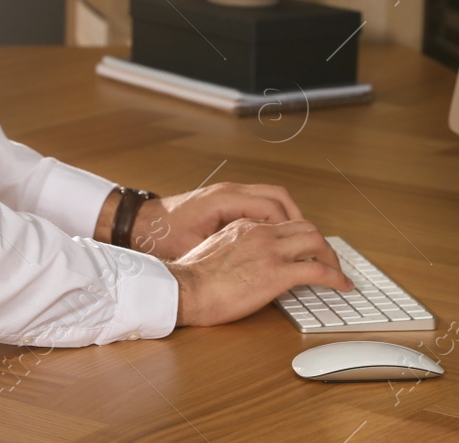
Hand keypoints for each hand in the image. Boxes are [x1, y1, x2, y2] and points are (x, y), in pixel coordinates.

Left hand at [129, 182, 309, 260]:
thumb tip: (259, 266)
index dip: (295, 229)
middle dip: (301, 221)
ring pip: (272, 198)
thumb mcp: (197, 249)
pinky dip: (274, 218)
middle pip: (279, 198)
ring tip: (302, 244)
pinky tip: (278, 239)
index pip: (273, 207)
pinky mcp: (225, 202)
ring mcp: (228, 193)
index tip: (309, 249)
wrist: (142, 224)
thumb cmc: (164, 238)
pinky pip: (259, 203)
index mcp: (225, 200)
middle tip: (316, 247)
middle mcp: (229, 192)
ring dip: (289, 218)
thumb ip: (231, 254)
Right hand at [166, 218, 352, 326]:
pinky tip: (342, 286)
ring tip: (339, 273)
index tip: (306, 251)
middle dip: (322, 244)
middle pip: (305, 227)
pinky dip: (335, 277)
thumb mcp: (215, 250)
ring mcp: (270, 251)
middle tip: (328, 260)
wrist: (186, 289)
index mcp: (245, 226)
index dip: (299, 238)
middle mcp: (261, 232)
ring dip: (332, 258)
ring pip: (316, 241)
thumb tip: (247, 261)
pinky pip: (317, 270)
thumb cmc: (193, 278)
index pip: (283, 224)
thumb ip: (235, 248)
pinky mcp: (277, 273)